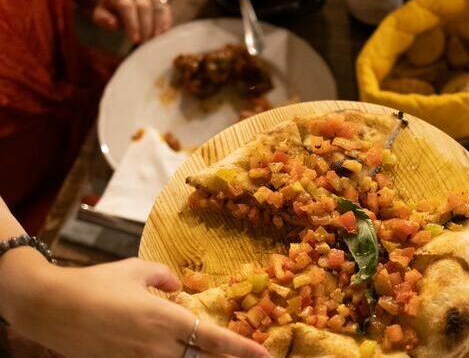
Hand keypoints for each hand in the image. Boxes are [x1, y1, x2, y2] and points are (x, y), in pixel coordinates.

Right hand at [2, 255, 268, 357]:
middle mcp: (158, 348)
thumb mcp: (136, 269)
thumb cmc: (97, 284)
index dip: (243, 349)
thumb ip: (165, 277)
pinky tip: (176, 354)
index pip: (214, 339)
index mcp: (167, 320)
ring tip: (213, 356)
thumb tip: (177, 286)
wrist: (52, 307)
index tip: (265, 356)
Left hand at [92, 0, 172, 43]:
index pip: (126, 6)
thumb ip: (103, 19)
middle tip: (145, 42)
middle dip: (145, 26)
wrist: (121, 0)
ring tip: (154, 39)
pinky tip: (163, 33)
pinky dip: (165, 20)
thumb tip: (113, 23)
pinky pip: (165, 6)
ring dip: (157, 24)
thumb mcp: (101, 15)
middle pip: (143, 5)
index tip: (135, 40)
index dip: (132, 24)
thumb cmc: (111, 11)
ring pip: (156, 4)